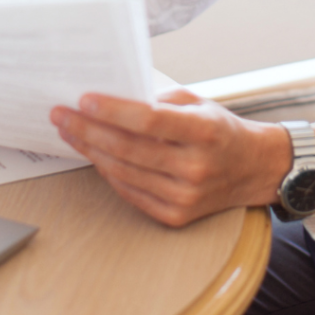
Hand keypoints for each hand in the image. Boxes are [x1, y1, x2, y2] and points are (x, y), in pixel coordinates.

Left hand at [50, 88, 293, 226]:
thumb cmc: (219, 129)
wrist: (253, 169)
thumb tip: (110, 98)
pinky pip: (130, 192)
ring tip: (69, 132)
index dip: (112, 110)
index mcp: (204, 131)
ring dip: (90, 150)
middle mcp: (196, 167)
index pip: (148, 120)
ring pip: (124, 172)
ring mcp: (186, 196)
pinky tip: (93, 154)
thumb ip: (158, 100)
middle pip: (128, 149)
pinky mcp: (176, 216)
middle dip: (87, 129)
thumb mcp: (197, 102)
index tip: (83, 99)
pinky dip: (108, 172)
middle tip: (61, 114)